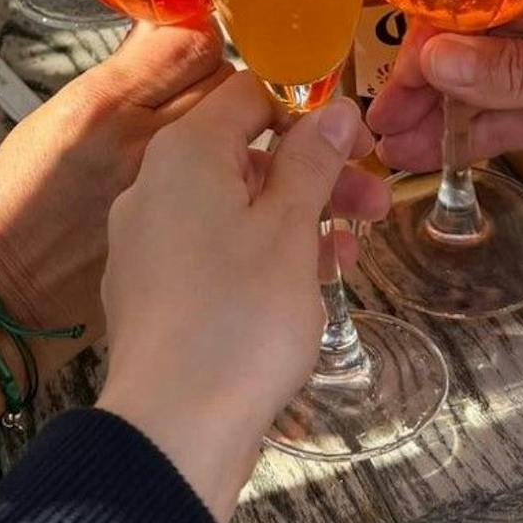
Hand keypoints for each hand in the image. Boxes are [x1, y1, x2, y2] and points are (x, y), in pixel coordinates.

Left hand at [0, 35, 386, 359]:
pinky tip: (306, 289)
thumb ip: (312, 161)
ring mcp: (147, 242)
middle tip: (375, 203)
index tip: (358, 141)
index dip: (309, 108)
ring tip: (349, 255)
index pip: (249, 93)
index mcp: (185, 153)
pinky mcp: (152, 293)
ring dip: (296, 220)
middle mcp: (154, 185)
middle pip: (245, 154)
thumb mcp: (290, 230)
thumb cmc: (238, 319)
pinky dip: (260, 257)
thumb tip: (332, 109)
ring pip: (233, 208)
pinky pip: (212, 252)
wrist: (172, 430)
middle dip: (315, 174)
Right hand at [369, 0, 522, 236]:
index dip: (445, 25)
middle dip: (432, 74)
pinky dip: (470, 134)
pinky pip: (509, 116)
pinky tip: (429, 153)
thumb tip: (435, 59)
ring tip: (391, 145)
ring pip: (489, 79)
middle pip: (485, 34)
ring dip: (442, 111)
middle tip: (382, 115)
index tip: (400, 65)